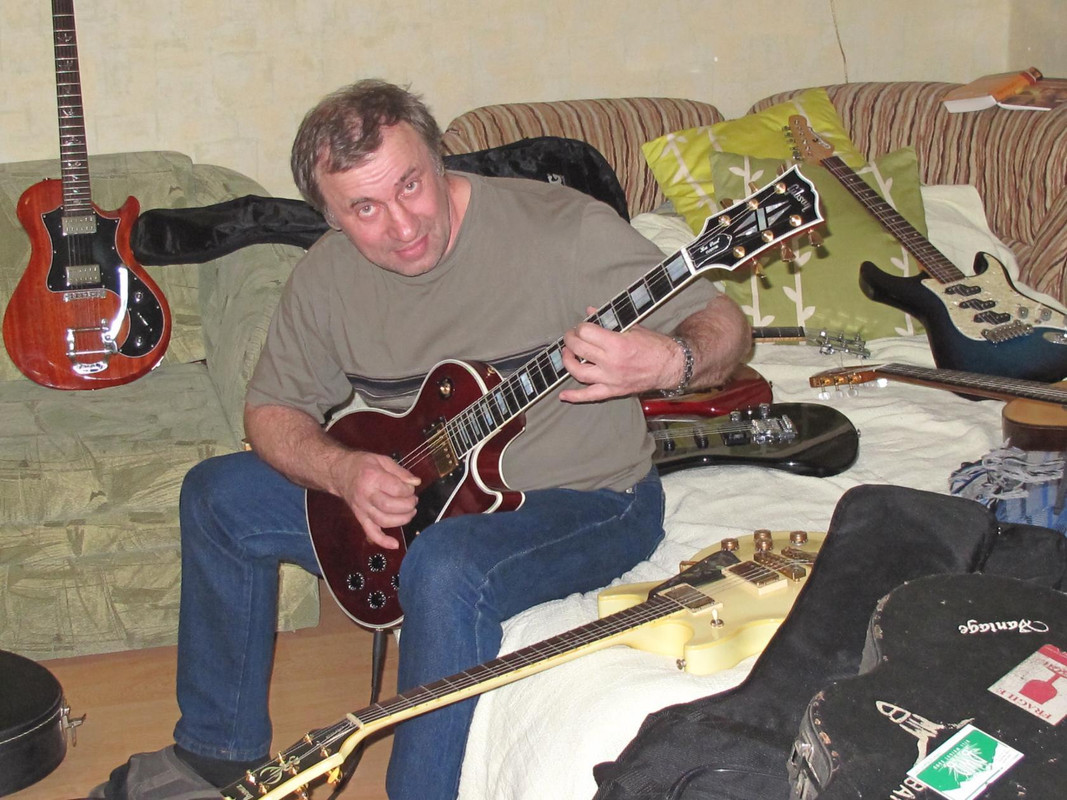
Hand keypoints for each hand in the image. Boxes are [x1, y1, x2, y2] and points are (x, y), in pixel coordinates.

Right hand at [330, 451, 419, 549]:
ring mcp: (362, 509)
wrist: (339, 473)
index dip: (408, 490)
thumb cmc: (362, 465)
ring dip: (402, 520)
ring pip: (384, 521)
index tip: (411, 487)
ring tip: (410, 512)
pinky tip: (395, 544)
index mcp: (372, 478)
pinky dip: (383, 541)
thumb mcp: (382, 460)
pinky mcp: (361, 518)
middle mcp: (366, 495)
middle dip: (407, 505)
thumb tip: (416, 482)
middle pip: (390, 507)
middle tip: (413, 500)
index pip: (395, 489)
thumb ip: (400, 471)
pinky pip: (371, 532)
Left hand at [559, 307, 681, 403]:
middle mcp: (612, 363)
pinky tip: (563, 394)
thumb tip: (590, 311)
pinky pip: (589, 396)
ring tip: (567, 354)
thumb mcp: (633, 327)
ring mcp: (611, 379)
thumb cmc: (655, 346)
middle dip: (570, 340)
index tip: (582, 326)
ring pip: (578, 372)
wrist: (671, 366)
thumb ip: (609, 320)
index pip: (586, 333)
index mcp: (618, 344)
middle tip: (571, 336)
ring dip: (568, 361)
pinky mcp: (613, 391)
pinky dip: (574, 396)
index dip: (580, 327)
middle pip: (579, 349)